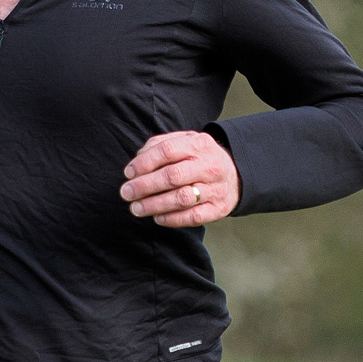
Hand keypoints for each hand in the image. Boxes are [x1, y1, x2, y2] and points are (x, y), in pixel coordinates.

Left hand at [120, 130, 239, 227]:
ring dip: (155, 205)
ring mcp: (215, 188)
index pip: (167, 151)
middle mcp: (209, 166)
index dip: (144, 163)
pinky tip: (157, 218)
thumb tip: (137, 161)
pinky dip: (172, 219)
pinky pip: (192, 217)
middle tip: (126, 193)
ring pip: (182, 198)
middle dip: (145, 186)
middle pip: (172, 176)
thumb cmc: (200, 159)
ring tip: (136, 209)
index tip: (128, 173)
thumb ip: (161, 145)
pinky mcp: (217, 209)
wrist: (236, 175)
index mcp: (199, 145)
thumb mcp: (186, 142)